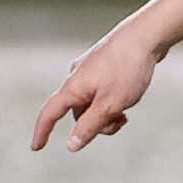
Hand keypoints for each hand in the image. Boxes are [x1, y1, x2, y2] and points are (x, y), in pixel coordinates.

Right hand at [32, 28, 159, 152]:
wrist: (147, 35)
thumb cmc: (128, 70)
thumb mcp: (109, 105)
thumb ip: (89, 127)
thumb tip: (70, 145)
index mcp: (73, 87)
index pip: (50, 113)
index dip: (42, 132)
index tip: (35, 147)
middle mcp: (77, 77)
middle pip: (78, 113)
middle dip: (96, 125)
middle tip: (120, 121)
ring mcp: (90, 69)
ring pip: (93, 103)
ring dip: (108, 114)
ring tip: (127, 108)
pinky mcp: (105, 65)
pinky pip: (102, 92)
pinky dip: (113, 101)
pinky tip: (130, 95)